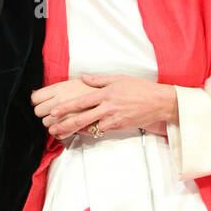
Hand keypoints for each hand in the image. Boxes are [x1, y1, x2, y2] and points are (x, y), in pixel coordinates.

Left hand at [32, 74, 177, 139]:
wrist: (158, 102)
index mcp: (106, 94)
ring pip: (90, 127)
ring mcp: (114, 119)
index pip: (82, 102)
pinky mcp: (119, 127)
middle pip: (82, 118)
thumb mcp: (119, 78)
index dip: (66, 107)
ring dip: (75, 130)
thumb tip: (83, 78)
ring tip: (61, 133)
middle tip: (52, 129)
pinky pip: (101, 130)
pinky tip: (81, 132)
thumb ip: (99, 80)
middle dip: (65, 125)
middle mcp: (108, 107)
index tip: (54, 111)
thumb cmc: (140, 88)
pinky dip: (91, 131)